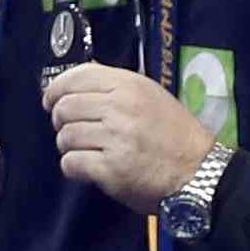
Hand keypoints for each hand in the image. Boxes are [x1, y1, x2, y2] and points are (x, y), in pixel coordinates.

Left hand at [44, 66, 210, 210]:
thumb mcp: (151, 97)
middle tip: (71, 131)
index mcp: (129, 85)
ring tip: (83, 152)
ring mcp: (114, 139)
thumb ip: (117, 88)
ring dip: (68, 146)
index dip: (56, 89)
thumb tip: (78, 85)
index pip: (77, 77)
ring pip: (65, 136)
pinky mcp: (110, 170)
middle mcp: (119, 108)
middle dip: (61, 122)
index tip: (51, 101)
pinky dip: (72, 167)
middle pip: (65, 108)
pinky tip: (85, 169)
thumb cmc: (176, 136)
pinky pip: (71, 163)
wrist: (198, 173)